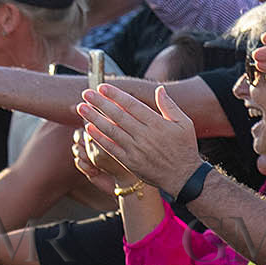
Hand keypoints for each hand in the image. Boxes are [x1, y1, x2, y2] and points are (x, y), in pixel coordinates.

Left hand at [77, 83, 201, 195]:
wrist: (183, 177)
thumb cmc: (184, 148)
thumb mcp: (184, 124)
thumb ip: (169, 106)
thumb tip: (159, 89)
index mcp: (158, 124)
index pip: (132, 105)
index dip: (115, 95)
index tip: (102, 87)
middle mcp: (145, 136)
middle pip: (118, 116)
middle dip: (100, 103)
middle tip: (86, 93)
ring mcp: (136, 149)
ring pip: (111, 131)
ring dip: (94, 118)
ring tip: (81, 107)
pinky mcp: (130, 162)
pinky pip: (111, 148)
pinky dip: (99, 138)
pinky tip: (88, 128)